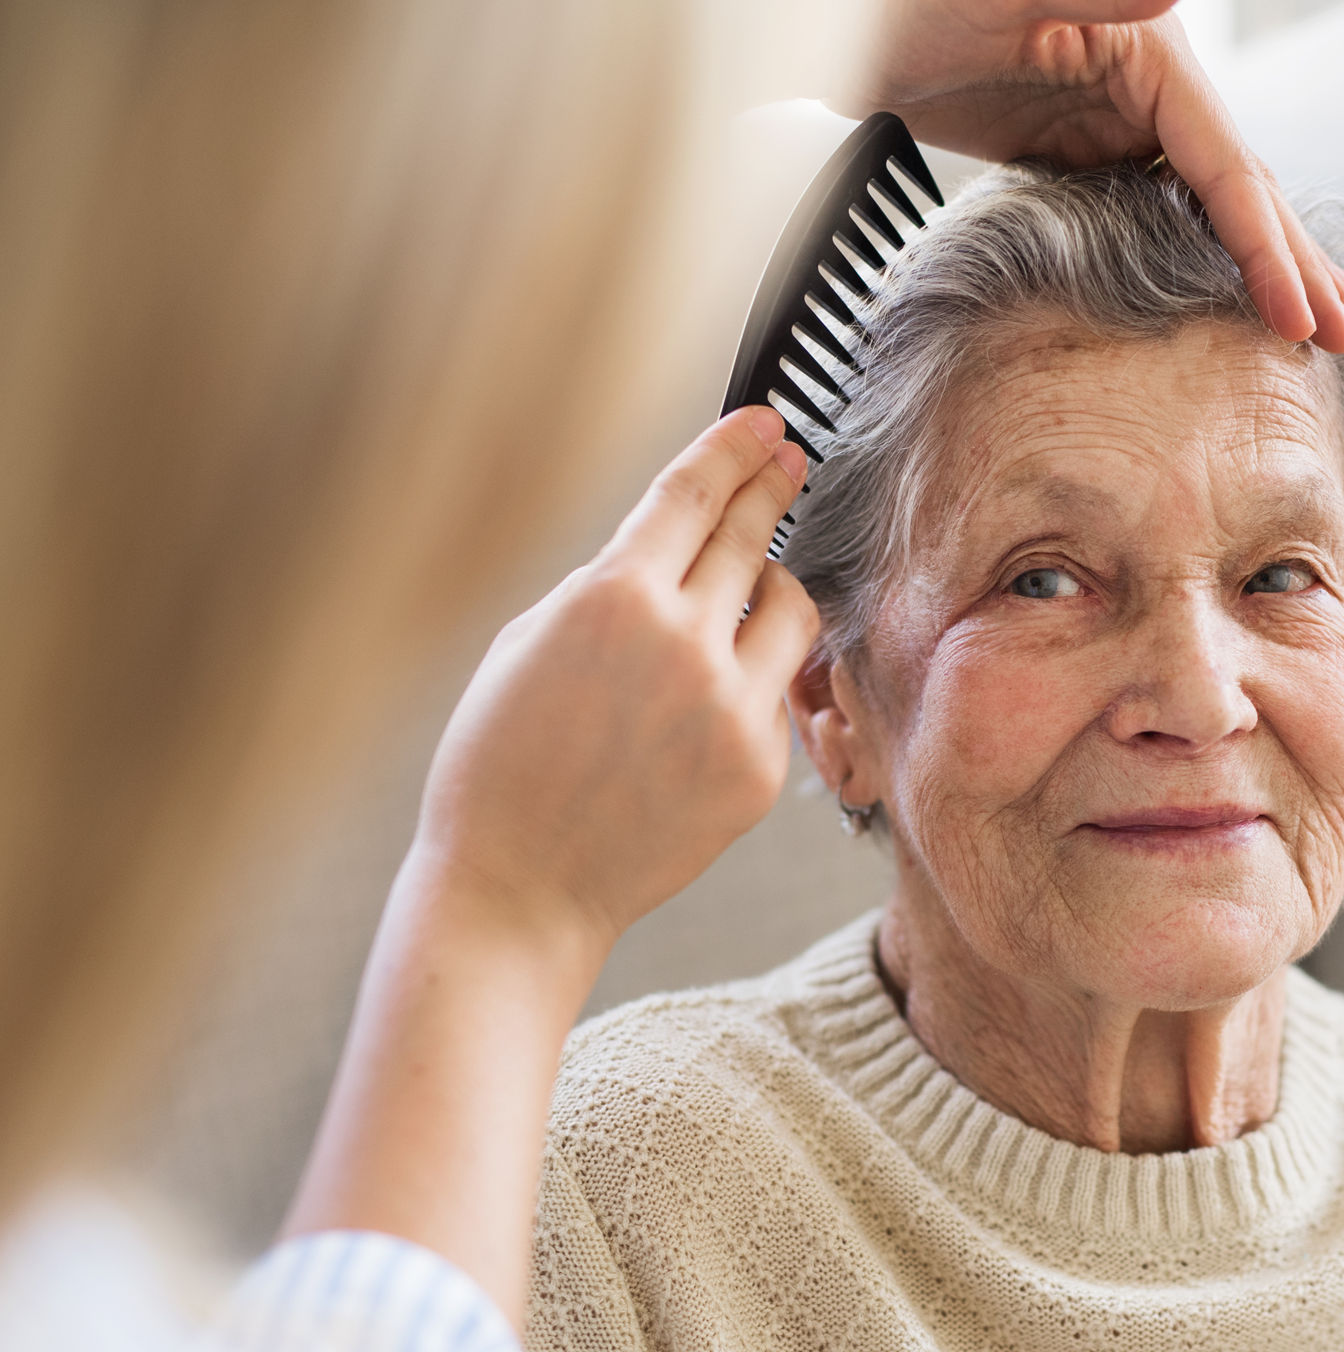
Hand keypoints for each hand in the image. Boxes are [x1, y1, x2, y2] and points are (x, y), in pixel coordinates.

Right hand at [415, 406, 816, 950]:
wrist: (520, 886)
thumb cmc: (502, 770)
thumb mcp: (528, 643)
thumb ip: (606, 589)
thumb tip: (667, 554)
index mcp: (613, 600)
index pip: (693, 494)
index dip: (734, 448)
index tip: (763, 425)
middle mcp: (685, 645)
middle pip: (751, 536)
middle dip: (772, 486)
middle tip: (789, 460)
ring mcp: (732, 710)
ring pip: (792, 611)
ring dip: (776, 586)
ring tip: (756, 587)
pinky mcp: (760, 768)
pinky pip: (776, 693)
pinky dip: (753, 679)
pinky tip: (708, 698)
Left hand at [857, 2, 1343, 351]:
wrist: (865, 30)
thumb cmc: (925, 4)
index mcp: (1154, 58)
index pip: (1229, 169)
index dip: (1266, 249)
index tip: (1297, 317)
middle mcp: (1153, 87)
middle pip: (1241, 187)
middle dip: (1293, 263)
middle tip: (1342, 334)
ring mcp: (1121, 120)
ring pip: (1211, 203)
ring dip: (1263, 261)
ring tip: (1310, 315)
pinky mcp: (1087, 150)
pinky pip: (1161, 211)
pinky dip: (1201, 252)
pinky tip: (1222, 286)